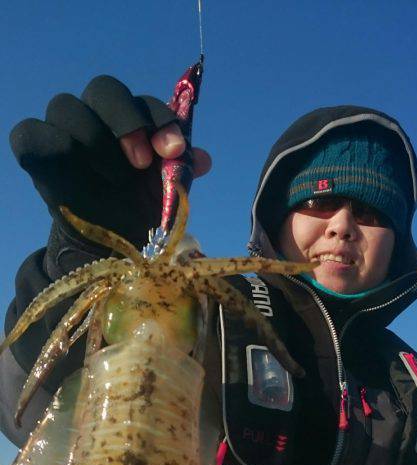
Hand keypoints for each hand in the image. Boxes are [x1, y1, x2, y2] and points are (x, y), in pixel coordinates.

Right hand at [10, 75, 211, 249]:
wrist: (107, 242)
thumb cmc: (137, 209)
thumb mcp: (165, 194)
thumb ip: (181, 172)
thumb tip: (204, 160)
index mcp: (131, 118)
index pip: (143, 102)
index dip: (160, 120)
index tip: (174, 150)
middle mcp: (95, 112)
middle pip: (103, 88)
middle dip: (126, 121)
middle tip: (143, 162)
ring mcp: (62, 127)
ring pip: (67, 107)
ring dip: (94, 141)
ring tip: (114, 181)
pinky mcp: (35, 147)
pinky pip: (32, 132)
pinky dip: (54, 147)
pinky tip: (74, 178)